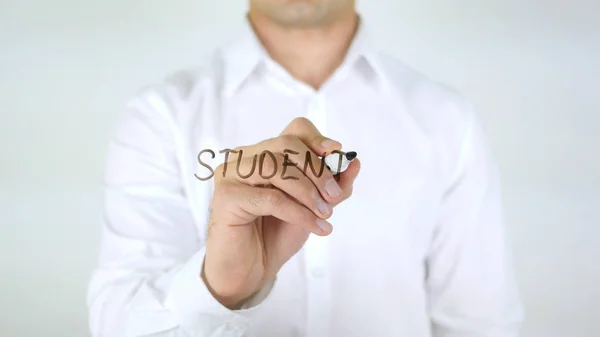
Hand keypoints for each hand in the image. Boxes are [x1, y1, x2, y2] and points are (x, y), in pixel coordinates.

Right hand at [202, 117, 360, 308]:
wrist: (250, 271)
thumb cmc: (276, 235)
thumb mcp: (314, 207)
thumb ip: (334, 186)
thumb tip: (354, 162)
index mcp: (265, 153)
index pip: (294, 130)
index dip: (317, 139)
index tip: (337, 155)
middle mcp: (245, 158)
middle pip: (286, 144)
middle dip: (317, 169)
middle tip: (334, 196)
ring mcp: (231, 174)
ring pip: (277, 167)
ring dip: (309, 191)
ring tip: (325, 214)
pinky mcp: (226, 197)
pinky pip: (271, 198)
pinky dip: (299, 212)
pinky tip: (315, 226)